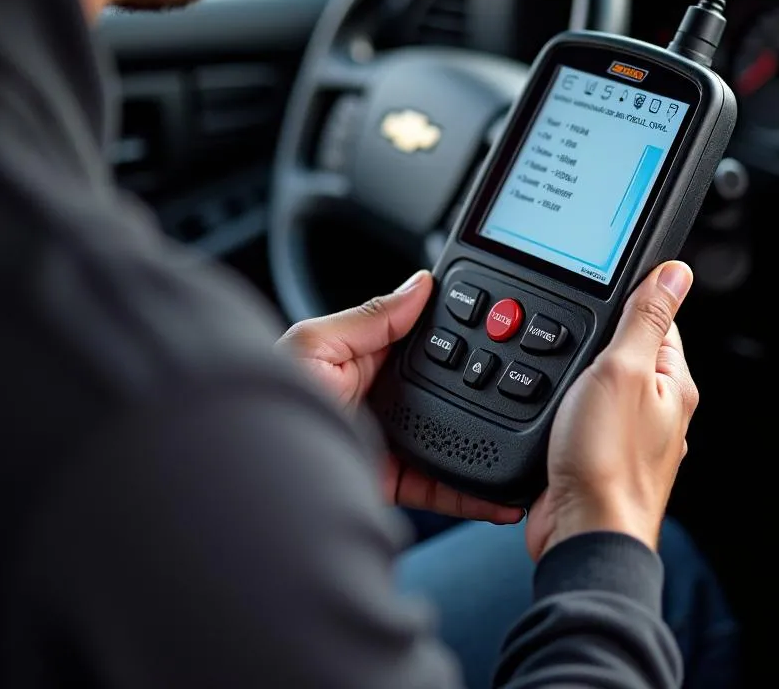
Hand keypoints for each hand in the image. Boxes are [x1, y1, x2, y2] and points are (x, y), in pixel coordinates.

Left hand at [279, 271, 522, 525]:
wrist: (248, 482)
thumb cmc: (264, 406)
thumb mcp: (315, 344)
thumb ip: (369, 317)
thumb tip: (419, 285)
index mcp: (360, 356)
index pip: (422, 338)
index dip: (459, 332)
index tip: (500, 328)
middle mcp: (378, 396)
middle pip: (445, 387)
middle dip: (485, 388)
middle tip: (531, 388)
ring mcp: (388, 440)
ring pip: (452, 437)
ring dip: (487, 441)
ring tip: (526, 438)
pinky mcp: (391, 482)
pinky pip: (441, 485)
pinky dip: (474, 492)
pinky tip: (501, 491)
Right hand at [525, 261, 697, 560]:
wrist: (581, 533)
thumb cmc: (608, 461)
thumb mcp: (623, 371)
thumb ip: (646, 319)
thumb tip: (676, 272)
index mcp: (671, 382)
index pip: (656, 318)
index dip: (625, 298)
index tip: (595, 288)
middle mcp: (653, 407)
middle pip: (621, 348)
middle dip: (590, 336)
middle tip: (564, 330)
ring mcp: (622, 431)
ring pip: (594, 381)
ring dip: (569, 370)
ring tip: (549, 368)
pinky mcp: (592, 452)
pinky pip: (574, 411)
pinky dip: (556, 403)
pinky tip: (541, 403)